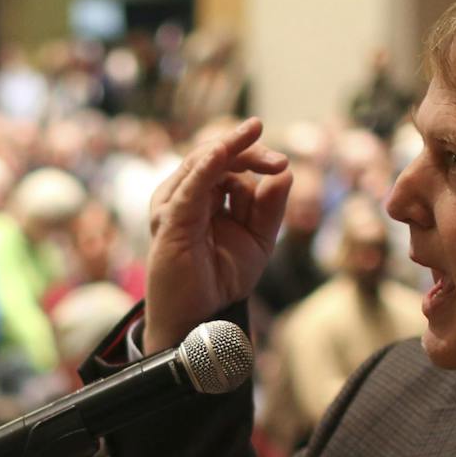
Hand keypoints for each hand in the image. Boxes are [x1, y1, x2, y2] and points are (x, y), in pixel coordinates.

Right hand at [144, 118, 291, 353]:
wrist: (200, 317)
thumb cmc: (221, 279)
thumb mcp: (258, 239)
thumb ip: (270, 208)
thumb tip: (285, 173)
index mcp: (206, 197)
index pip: (230, 164)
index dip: (255, 158)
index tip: (282, 164)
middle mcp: (187, 195)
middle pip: (216, 156)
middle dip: (248, 151)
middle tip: (278, 160)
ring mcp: (175, 205)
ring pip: (201, 161)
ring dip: (230, 149)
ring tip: (254, 139)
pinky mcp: (170, 219)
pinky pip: (189, 186)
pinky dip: (206, 166)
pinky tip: (222, 152)